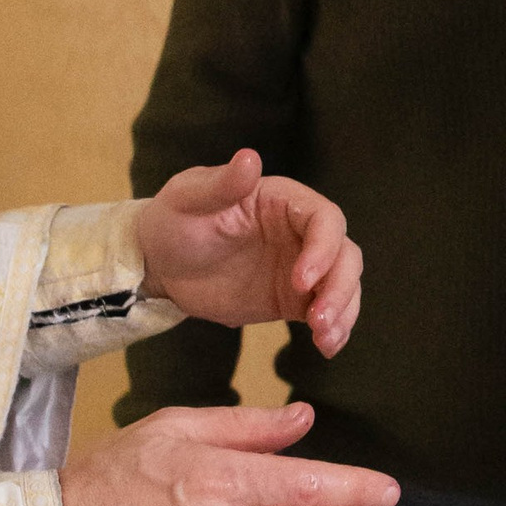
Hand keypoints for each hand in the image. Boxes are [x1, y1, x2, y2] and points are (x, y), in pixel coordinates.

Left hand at [137, 151, 362, 355]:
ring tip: (324, 339)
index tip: (301, 280)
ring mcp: (303, 267)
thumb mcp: (188, 198)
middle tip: (317, 320)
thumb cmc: (173, 221)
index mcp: (284, 201)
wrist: (161, 265)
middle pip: (345, 255)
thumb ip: (222, 184)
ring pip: (344, 285)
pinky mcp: (294, 299)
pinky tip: (327, 347)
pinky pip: (327, 312)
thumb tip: (250, 158)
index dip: (324, 249)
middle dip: (340, 288)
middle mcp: (302, 233)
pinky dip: (334, 329)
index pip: (325, 219)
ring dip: (343, 312)